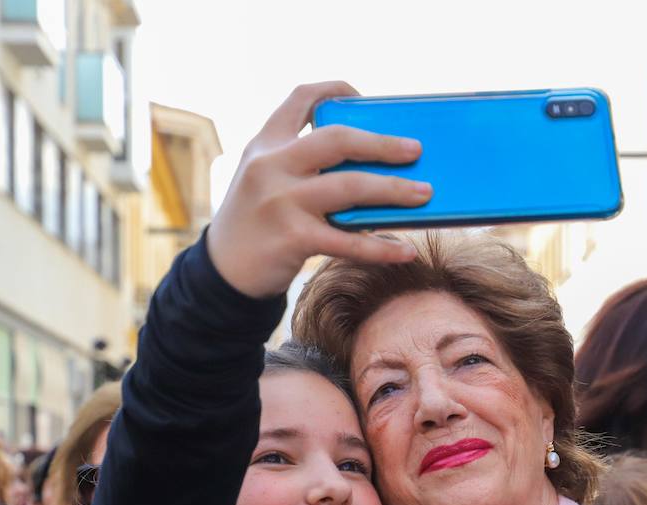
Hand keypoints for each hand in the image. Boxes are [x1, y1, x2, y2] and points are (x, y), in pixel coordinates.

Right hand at [206, 81, 431, 298]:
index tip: (361, 95)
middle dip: (382, 143)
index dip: (334, 90)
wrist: (223, 271)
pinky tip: (406, 251)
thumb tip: (375, 167)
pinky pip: (348, 242)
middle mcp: (271, 166)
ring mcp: (281, 201)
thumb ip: (304, 166)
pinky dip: (381, 249)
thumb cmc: (259, 222)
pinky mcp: (292, 238)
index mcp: (266, 144)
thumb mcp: (267, 180)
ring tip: (424, 194)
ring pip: (349, 187)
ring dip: (393, 190)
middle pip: (336, 140)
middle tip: (415, 150)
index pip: (300, 99)